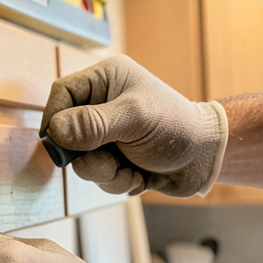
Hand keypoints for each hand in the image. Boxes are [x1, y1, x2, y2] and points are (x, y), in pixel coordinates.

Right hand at [42, 55, 227, 196]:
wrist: (207, 159)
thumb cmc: (177, 128)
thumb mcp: (134, 120)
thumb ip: (93, 124)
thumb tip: (55, 131)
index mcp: (106, 80)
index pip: (62, 93)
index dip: (55, 118)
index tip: (59, 144)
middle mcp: (102, 104)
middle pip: (66, 133)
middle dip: (87, 156)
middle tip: (109, 163)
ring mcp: (107, 133)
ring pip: (81, 160)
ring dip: (104, 173)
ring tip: (131, 171)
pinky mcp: (114, 157)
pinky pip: (97, 175)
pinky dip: (116, 181)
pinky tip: (139, 177)